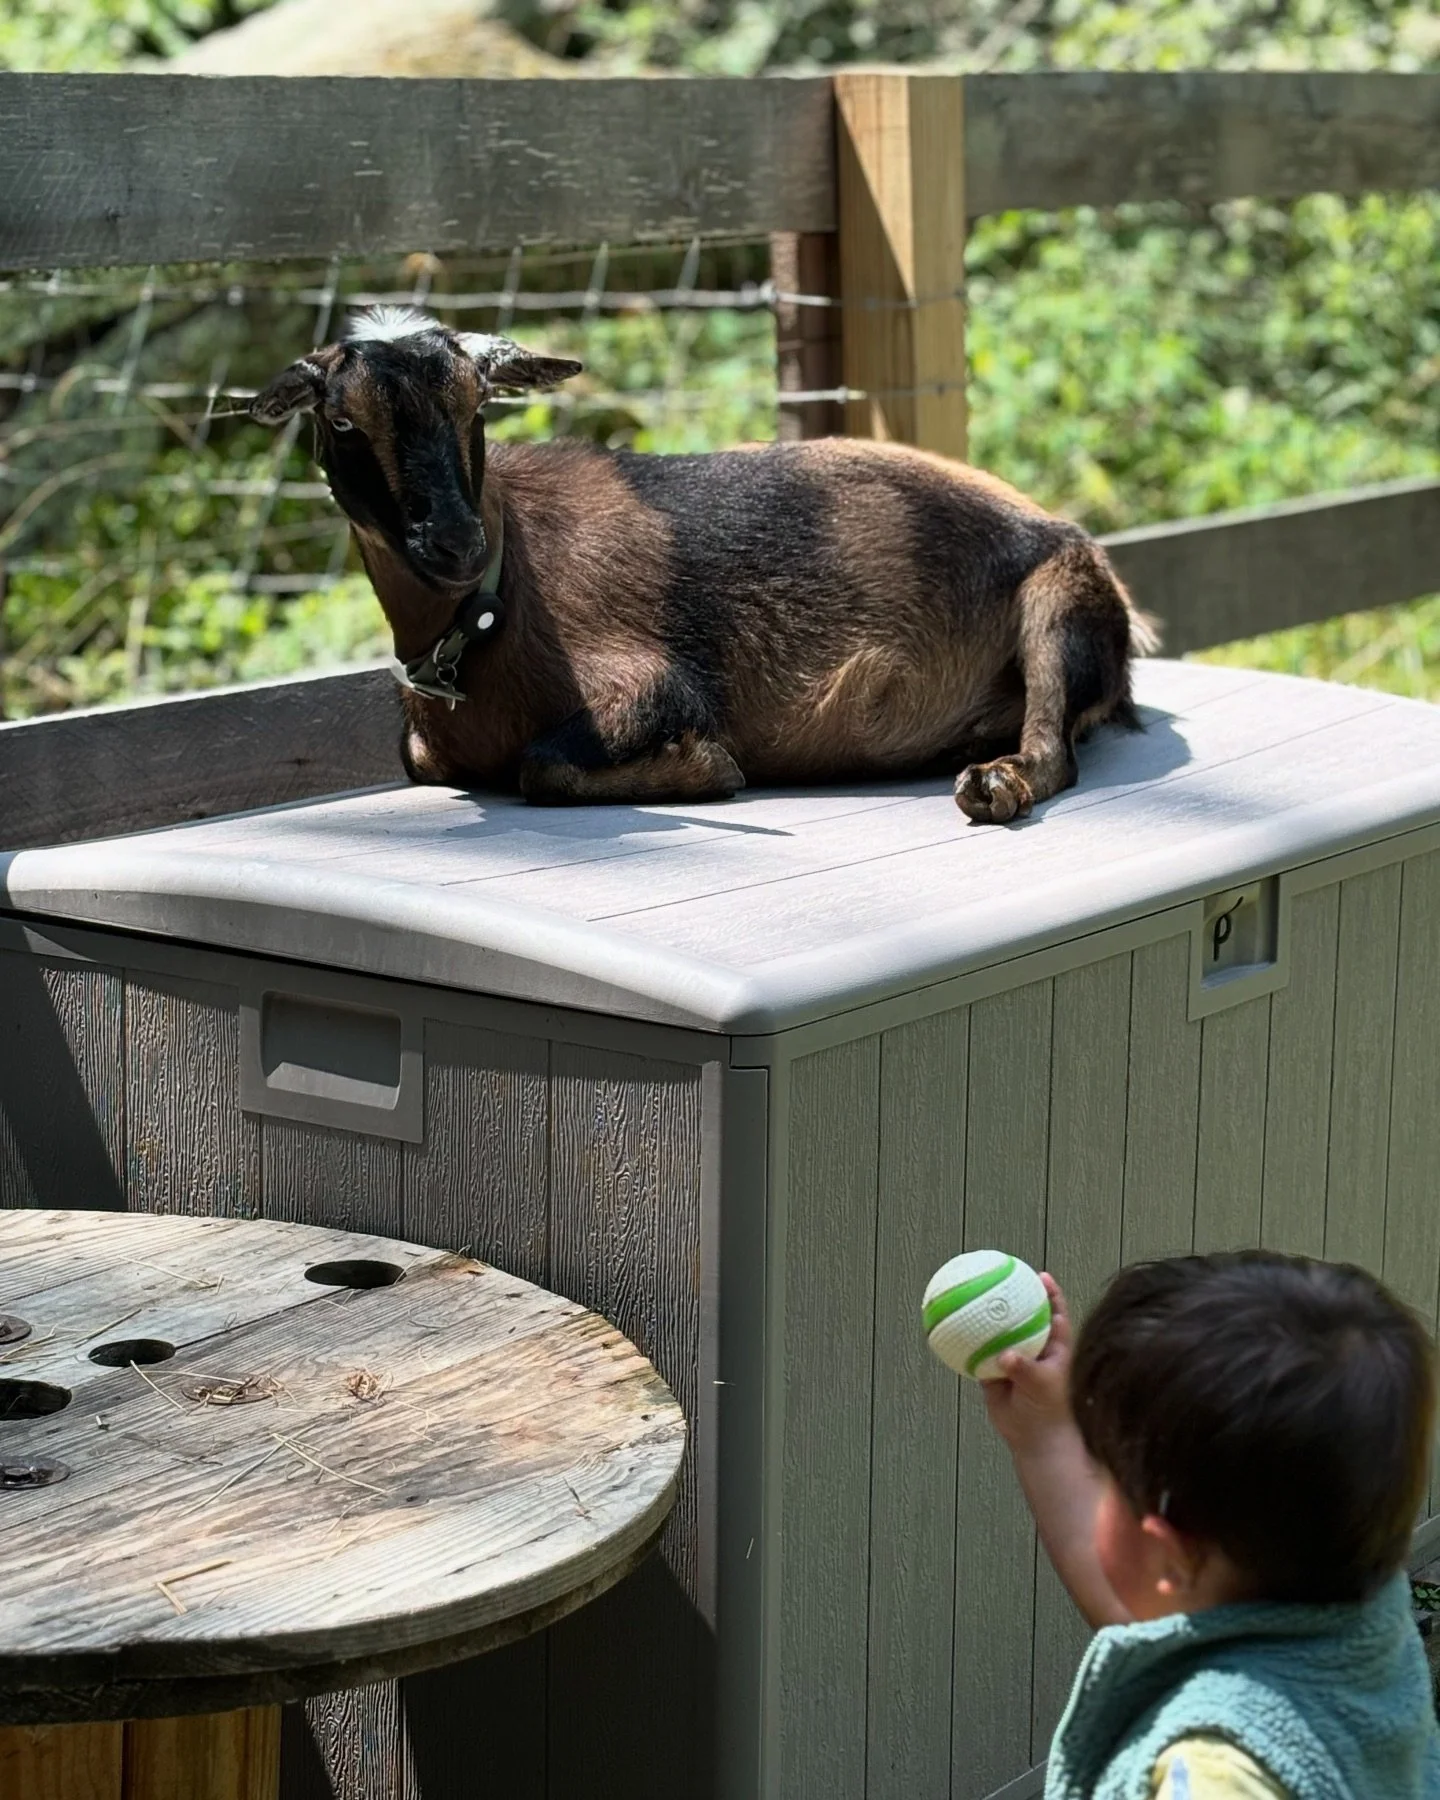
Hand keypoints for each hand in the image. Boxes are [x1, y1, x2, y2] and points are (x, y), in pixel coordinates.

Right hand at [981, 1273, 1073, 1455]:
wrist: (1034, 1439)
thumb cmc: (1049, 1410)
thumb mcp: (1042, 1384)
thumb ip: (1024, 1368)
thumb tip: (1005, 1355)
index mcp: (1054, 1348)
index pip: (1054, 1313)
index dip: (1049, 1293)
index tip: (1040, 1275)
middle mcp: (1033, 1349)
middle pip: (1023, 1317)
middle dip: (1013, 1298)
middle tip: (1000, 1278)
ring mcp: (1013, 1360)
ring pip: (999, 1334)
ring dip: (988, 1320)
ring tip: (973, 1299)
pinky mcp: (994, 1373)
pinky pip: (978, 1354)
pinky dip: (969, 1345)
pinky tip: (954, 1333)